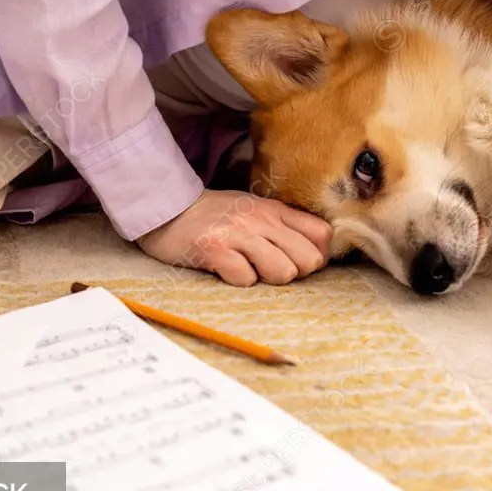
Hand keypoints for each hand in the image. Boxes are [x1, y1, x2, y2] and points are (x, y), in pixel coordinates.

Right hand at [137, 189, 332, 286]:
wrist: (169, 209)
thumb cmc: (217, 216)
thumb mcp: (256, 211)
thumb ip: (285, 227)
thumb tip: (318, 253)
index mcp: (275, 210)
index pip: (322, 235)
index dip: (317, 256)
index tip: (298, 261)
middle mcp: (261, 219)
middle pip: (308, 260)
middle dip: (295, 272)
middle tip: (270, 267)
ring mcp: (238, 234)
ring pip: (283, 272)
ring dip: (267, 278)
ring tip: (248, 267)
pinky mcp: (214, 250)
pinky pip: (246, 279)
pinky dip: (238, 280)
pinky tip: (225, 269)